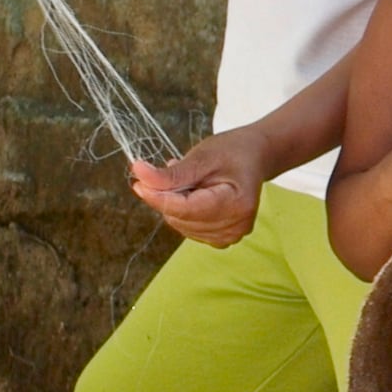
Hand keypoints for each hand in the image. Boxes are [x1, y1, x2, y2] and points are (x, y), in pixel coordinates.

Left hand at [130, 127, 269, 248]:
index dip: (158, 197)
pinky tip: (194, 194)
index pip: (185, 209)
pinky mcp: (223, 239)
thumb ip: (171, 174)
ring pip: (181, 225)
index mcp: (237, 204)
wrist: (254, 157)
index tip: (137, 182)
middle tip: (177, 171)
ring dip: (176, 204)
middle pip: (181, 218)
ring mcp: (231, 236)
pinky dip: (183, 212)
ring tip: (191, 181)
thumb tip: (138, 175)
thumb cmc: (232, 152)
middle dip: (169, 197)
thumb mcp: (202, 157)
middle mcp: (236, 226)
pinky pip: (188, 229)